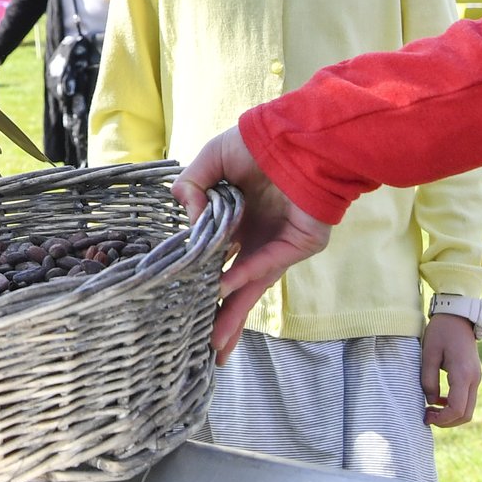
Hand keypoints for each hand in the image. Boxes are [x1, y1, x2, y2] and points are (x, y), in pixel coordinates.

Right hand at [171, 125, 331, 360]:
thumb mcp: (212, 159)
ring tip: (215, 343)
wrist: (298, 135)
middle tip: (204, 346)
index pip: (216, 259)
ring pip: (252, 286)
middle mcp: (256, 239)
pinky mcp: (297, 244)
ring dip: (233, 312)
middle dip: (220, 314)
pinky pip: (266, 263)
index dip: (201, 279)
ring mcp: (277, 245)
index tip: (182, 300)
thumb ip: (192, 186)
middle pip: (234, 284)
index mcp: (237, 222)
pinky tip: (223, 287)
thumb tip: (187, 219)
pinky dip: (243, 274)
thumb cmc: (257, 142)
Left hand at [422, 313, 481, 425]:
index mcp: (463, 374)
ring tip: (430, 410)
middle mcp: (474, 379)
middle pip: (466, 414)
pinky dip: (455, 405)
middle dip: (447, 421)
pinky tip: (439, 400)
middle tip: (427, 417)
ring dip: (451, 415)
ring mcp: (476, 378)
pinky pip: (467, 398)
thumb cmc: (441, 332)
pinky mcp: (474, 376)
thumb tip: (431, 402)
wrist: (458, 316)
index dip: (442, 419)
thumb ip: (428, 379)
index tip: (426, 417)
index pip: (457, 409)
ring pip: (468, 408)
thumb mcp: (428, 353)